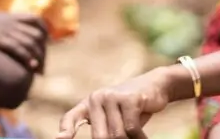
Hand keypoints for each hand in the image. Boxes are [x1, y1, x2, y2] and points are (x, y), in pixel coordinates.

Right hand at [0, 2, 46, 69]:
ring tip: (39, 71)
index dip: (45, 34)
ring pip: (31, 42)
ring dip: (39, 58)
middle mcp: (12, 22)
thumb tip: (7, 38)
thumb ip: (2, 26)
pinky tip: (31, 66)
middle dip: (43, 52)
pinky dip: (28, 57)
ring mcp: (5, 30)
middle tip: (41, 68)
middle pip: (38, 35)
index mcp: (11, 16)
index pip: (38, 21)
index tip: (44, 48)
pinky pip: (18, 47)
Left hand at [57, 68, 176, 138]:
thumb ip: (104, 130)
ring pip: (118, 135)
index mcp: (89, 103)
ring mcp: (112, 97)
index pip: (71, 117)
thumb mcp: (115, 118)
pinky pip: (131, 129)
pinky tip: (144, 137)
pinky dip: (139, 137)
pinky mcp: (129, 99)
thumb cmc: (132, 108)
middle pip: (100, 137)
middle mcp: (97, 98)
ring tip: (137, 136)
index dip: (65, 129)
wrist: (154, 86)